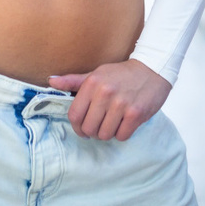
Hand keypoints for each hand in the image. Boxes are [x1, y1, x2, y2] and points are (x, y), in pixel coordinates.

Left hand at [47, 58, 169, 140]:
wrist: (153, 69)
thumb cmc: (122, 74)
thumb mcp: (97, 73)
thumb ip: (73, 81)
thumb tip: (51, 81)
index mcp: (92, 83)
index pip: (74, 115)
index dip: (77, 127)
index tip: (83, 128)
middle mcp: (105, 93)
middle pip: (89, 128)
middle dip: (93, 132)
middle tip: (100, 126)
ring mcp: (121, 104)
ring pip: (105, 135)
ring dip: (108, 133)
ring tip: (113, 123)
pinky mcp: (136, 114)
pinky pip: (122, 136)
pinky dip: (122, 133)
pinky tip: (125, 123)